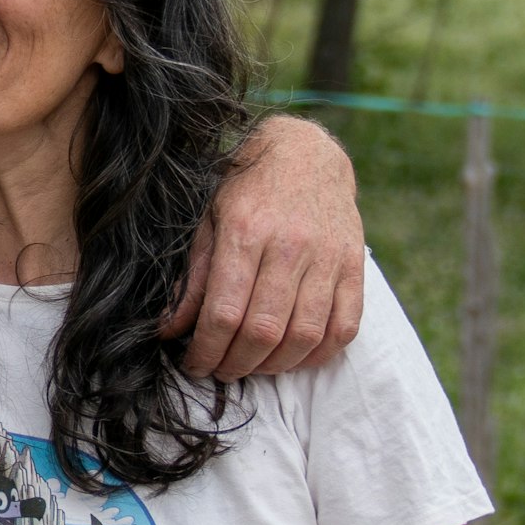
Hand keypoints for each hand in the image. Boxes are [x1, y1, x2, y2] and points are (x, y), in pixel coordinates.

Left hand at [167, 115, 367, 378]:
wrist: (306, 154)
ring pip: (304, 336)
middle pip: (264, 332)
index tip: (194, 363)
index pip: (225, 313)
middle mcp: (290, 246)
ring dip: (274, 366)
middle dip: (236, 364)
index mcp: (246, 232)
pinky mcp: (354, 266)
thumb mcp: (209, 222)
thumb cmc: (248, 190)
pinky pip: (344, 327)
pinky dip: (318, 354)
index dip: (206, 350)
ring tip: (252, 366)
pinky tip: (293, 357)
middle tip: (220, 370)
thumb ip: (193, 279)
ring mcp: (328, 257)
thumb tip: (169, 330)